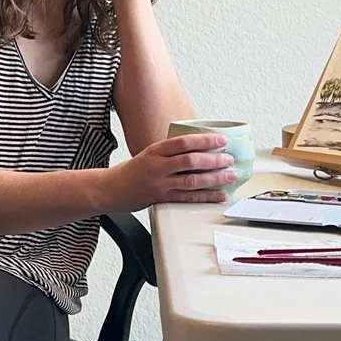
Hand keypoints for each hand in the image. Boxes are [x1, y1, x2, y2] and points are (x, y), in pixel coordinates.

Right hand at [104, 135, 236, 210]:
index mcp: (155, 151)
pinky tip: (219, 195)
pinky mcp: (162, 199)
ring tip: (229, 175)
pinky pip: (188, 198)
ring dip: (214, 179)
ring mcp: (160, 184)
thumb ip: (171, 151)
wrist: (111, 190)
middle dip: (213, 160)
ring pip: (192, 181)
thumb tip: (200, 148)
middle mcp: (158, 167)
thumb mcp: (150, 154)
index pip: (183, 142)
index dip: (204, 141)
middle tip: (229, 159)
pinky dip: (206, 197)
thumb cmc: (132, 171)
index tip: (221, 140)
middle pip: (190, 162)